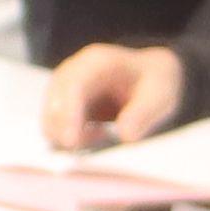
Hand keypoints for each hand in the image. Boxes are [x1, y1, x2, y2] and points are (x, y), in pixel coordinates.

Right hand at [40, 42, 187, 151]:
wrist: (150, 76)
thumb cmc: (154, 81)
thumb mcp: (159, 94)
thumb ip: (143, 113)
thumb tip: (125, 135)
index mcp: (96, 63)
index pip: (72, 87)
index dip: (68, 114)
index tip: (71, 142)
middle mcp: (73, 73)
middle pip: (53, 105)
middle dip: (64, 131)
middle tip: (90, 147)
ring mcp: (65, 90)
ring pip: (50, 120)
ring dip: (68, 137)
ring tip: (101, 137)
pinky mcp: (64, 107)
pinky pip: (56, 128)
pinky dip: (70, 139)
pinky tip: (94, 138)